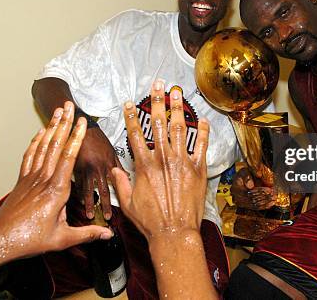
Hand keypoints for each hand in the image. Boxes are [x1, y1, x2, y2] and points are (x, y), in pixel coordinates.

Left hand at [0, 102, 112, 258]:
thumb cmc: (30, 240)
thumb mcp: (62, 239)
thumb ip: (87, 233)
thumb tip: (108, 234)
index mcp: (56, 191)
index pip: (68, 158)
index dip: (76, 137)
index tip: (82, 122)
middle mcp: (43, 180)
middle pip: (55, 145)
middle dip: (63, 123)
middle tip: (69, 105)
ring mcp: (31, 178)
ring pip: (43, 147)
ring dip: (51, 127)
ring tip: (57, 111)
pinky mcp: (22, 181)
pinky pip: (30, 156)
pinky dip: (36, 142)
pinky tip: (40, 133)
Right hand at [74, 126, 120, 219]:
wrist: (81, 127)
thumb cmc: (98, 139)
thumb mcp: (111, 150)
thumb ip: (119, 165)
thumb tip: (129, 176)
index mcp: (109, 164)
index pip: (115, 184)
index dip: (117, 197)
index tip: (119, 208)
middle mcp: (98, 168)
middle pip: (103, 190)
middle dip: (104, 205)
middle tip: (106, 217)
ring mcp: (86, 169)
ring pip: (89, 190)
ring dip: (90, 203)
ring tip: (90, 214)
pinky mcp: (74, 168)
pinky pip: (77, 184)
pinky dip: (78, 193)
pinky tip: (78, 203)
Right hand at [110, 80, 208, 238]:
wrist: (174, 232)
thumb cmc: (150, 221)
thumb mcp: (128, 203)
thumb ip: (120, 183)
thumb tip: (113, 170)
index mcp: (144, 165)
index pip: (135, 134)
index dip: (131, 116)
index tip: (129, 103)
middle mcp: (163, 158)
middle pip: (158, 123)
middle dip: (157, 101)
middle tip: (158, 85)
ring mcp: (181, 162)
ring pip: (179, 129)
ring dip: (178, 108)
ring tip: (178, 92)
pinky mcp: (198, 169)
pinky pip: (202, 145)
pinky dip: (203, 132)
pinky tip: (203, 119)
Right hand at [231, 167, 275, 209]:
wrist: (242, 179)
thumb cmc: (244, 174)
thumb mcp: (244, 171)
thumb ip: (247, 176)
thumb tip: (250, 185)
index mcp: (235, 188)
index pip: (249, 192)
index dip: (260, 191)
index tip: (269, 189)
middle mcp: (237, 198)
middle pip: (252, 200)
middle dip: (265, 197)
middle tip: (274, 194)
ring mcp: (242, 203)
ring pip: (255, 205)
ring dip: (266, 202)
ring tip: (274, 198)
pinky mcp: (247, 206)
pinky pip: (256, 207)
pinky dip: (264, 206)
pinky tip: (271, 203)